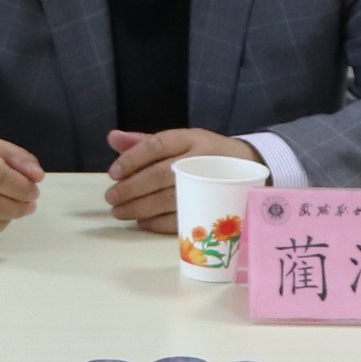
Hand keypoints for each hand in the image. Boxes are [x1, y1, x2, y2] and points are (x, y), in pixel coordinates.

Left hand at [104, 128, 259, 234]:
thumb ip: (144, 142)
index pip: (157, 145)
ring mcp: (208, 184)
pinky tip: (142, 223)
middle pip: (162, 174)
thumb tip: (112, 138)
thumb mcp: (179, 141)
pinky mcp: (212, 207)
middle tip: (111, 197)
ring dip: (141, 207)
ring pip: (170, 198)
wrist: (249, 166)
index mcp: (190, 139)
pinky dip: (159, 223)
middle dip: (133, 187)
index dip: (133, 158)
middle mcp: (199, 160)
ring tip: (120, 212)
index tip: (113, 172)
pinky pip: (184, 217)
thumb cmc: (203, 153)